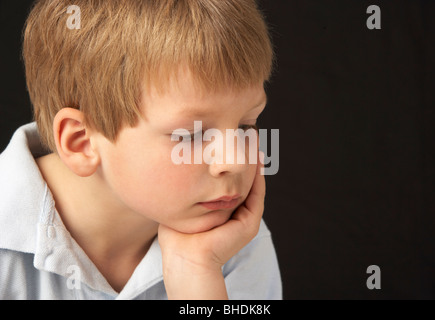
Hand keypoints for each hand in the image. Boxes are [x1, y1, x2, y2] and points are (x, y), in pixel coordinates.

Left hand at [158, 151, 265, 298]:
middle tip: (246, 132)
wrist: (184, 257)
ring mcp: (245, 218)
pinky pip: (256, 194)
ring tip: (253, 138)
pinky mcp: (250, 223)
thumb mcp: (182, 204)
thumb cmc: (176, 234)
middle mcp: (236, 213)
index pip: (230, 180)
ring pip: (253, 183)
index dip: (232, 160)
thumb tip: (174, 162)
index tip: (228, 139)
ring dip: (254, 161)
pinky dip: (257, 175)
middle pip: (244, 179)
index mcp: (223, 210)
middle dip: (245, 155)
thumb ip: (185, 187)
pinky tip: (254, 156)